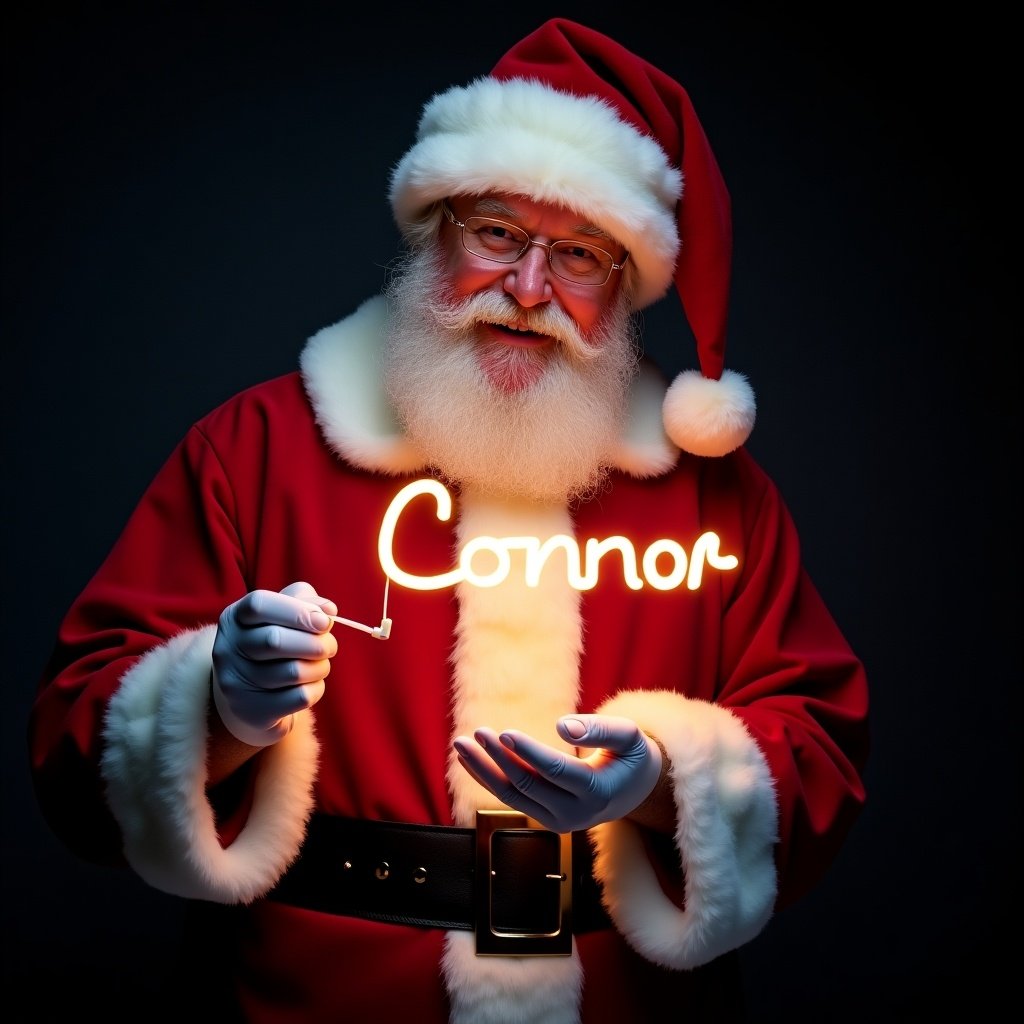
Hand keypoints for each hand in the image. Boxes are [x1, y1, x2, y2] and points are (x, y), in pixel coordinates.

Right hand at [211, 582, 338, 746]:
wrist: (252, 697)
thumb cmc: (273, 646)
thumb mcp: (283, 615)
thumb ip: (306, 601)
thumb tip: (328, 610)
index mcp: (233, 619)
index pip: (260, 605)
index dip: (298, 611)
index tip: (325, 621)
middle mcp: (227, 649)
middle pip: (275, 639)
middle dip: (316, 642)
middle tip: (329, 646)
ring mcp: (235, 683)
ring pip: (293, 671)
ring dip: (320, 666)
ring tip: (320, 664)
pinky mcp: (252, 710)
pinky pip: (299, 697)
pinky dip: (316, 688)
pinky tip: (311, 684)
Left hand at [453, 714, 662, 832]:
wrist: (634, 791)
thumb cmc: (630, 755)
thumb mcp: (628, 736)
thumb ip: (600, 730)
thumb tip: (561, 726)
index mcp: (597, 792)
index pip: (555, 771)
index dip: (529, 752)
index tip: (504, 733)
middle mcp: (575, 814)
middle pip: (528, 785)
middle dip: (499, 758)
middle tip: (477, 732)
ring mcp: (558, 821)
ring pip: (512, 796)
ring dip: (484, 770)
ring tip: (460, 744)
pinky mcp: (544, 819)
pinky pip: (511, 798)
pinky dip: (488, 777)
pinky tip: (470, 758)